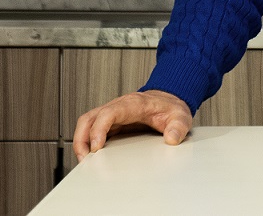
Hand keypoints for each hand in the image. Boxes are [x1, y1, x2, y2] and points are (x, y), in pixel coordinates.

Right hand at [72, 89, 191, 159]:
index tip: (97, 147)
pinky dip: (87, 142)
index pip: (108, 113)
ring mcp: (113, 115)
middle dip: (82, 139)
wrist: (170, 100)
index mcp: (133, 104)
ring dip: (81, 141)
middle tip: (85, 159)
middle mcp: (118, 107)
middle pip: (89, 118)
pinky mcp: (111, 123)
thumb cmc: (171, 107)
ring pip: (87, 123)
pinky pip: (92, 130)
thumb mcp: (181, 116)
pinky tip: (91, 156)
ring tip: (84, 161)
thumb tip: (171, 139)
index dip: (99, 129)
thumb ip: (178, 126)